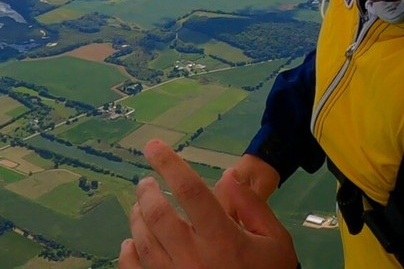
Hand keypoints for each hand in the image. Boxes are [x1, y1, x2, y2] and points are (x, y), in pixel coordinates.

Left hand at [120, 139, 297, 268]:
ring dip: (137, 217)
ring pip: (143, 241)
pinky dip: (128, 253)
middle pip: (158, 215)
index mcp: (223, 238)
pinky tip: (132, 242)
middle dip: (147, 192)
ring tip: (141, 206)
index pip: (191, 191)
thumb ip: (252, 206)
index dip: (170, 164)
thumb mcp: (275, 240)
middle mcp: (194, 257)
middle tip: (145, 182)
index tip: (153, 147)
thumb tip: (228, 176)